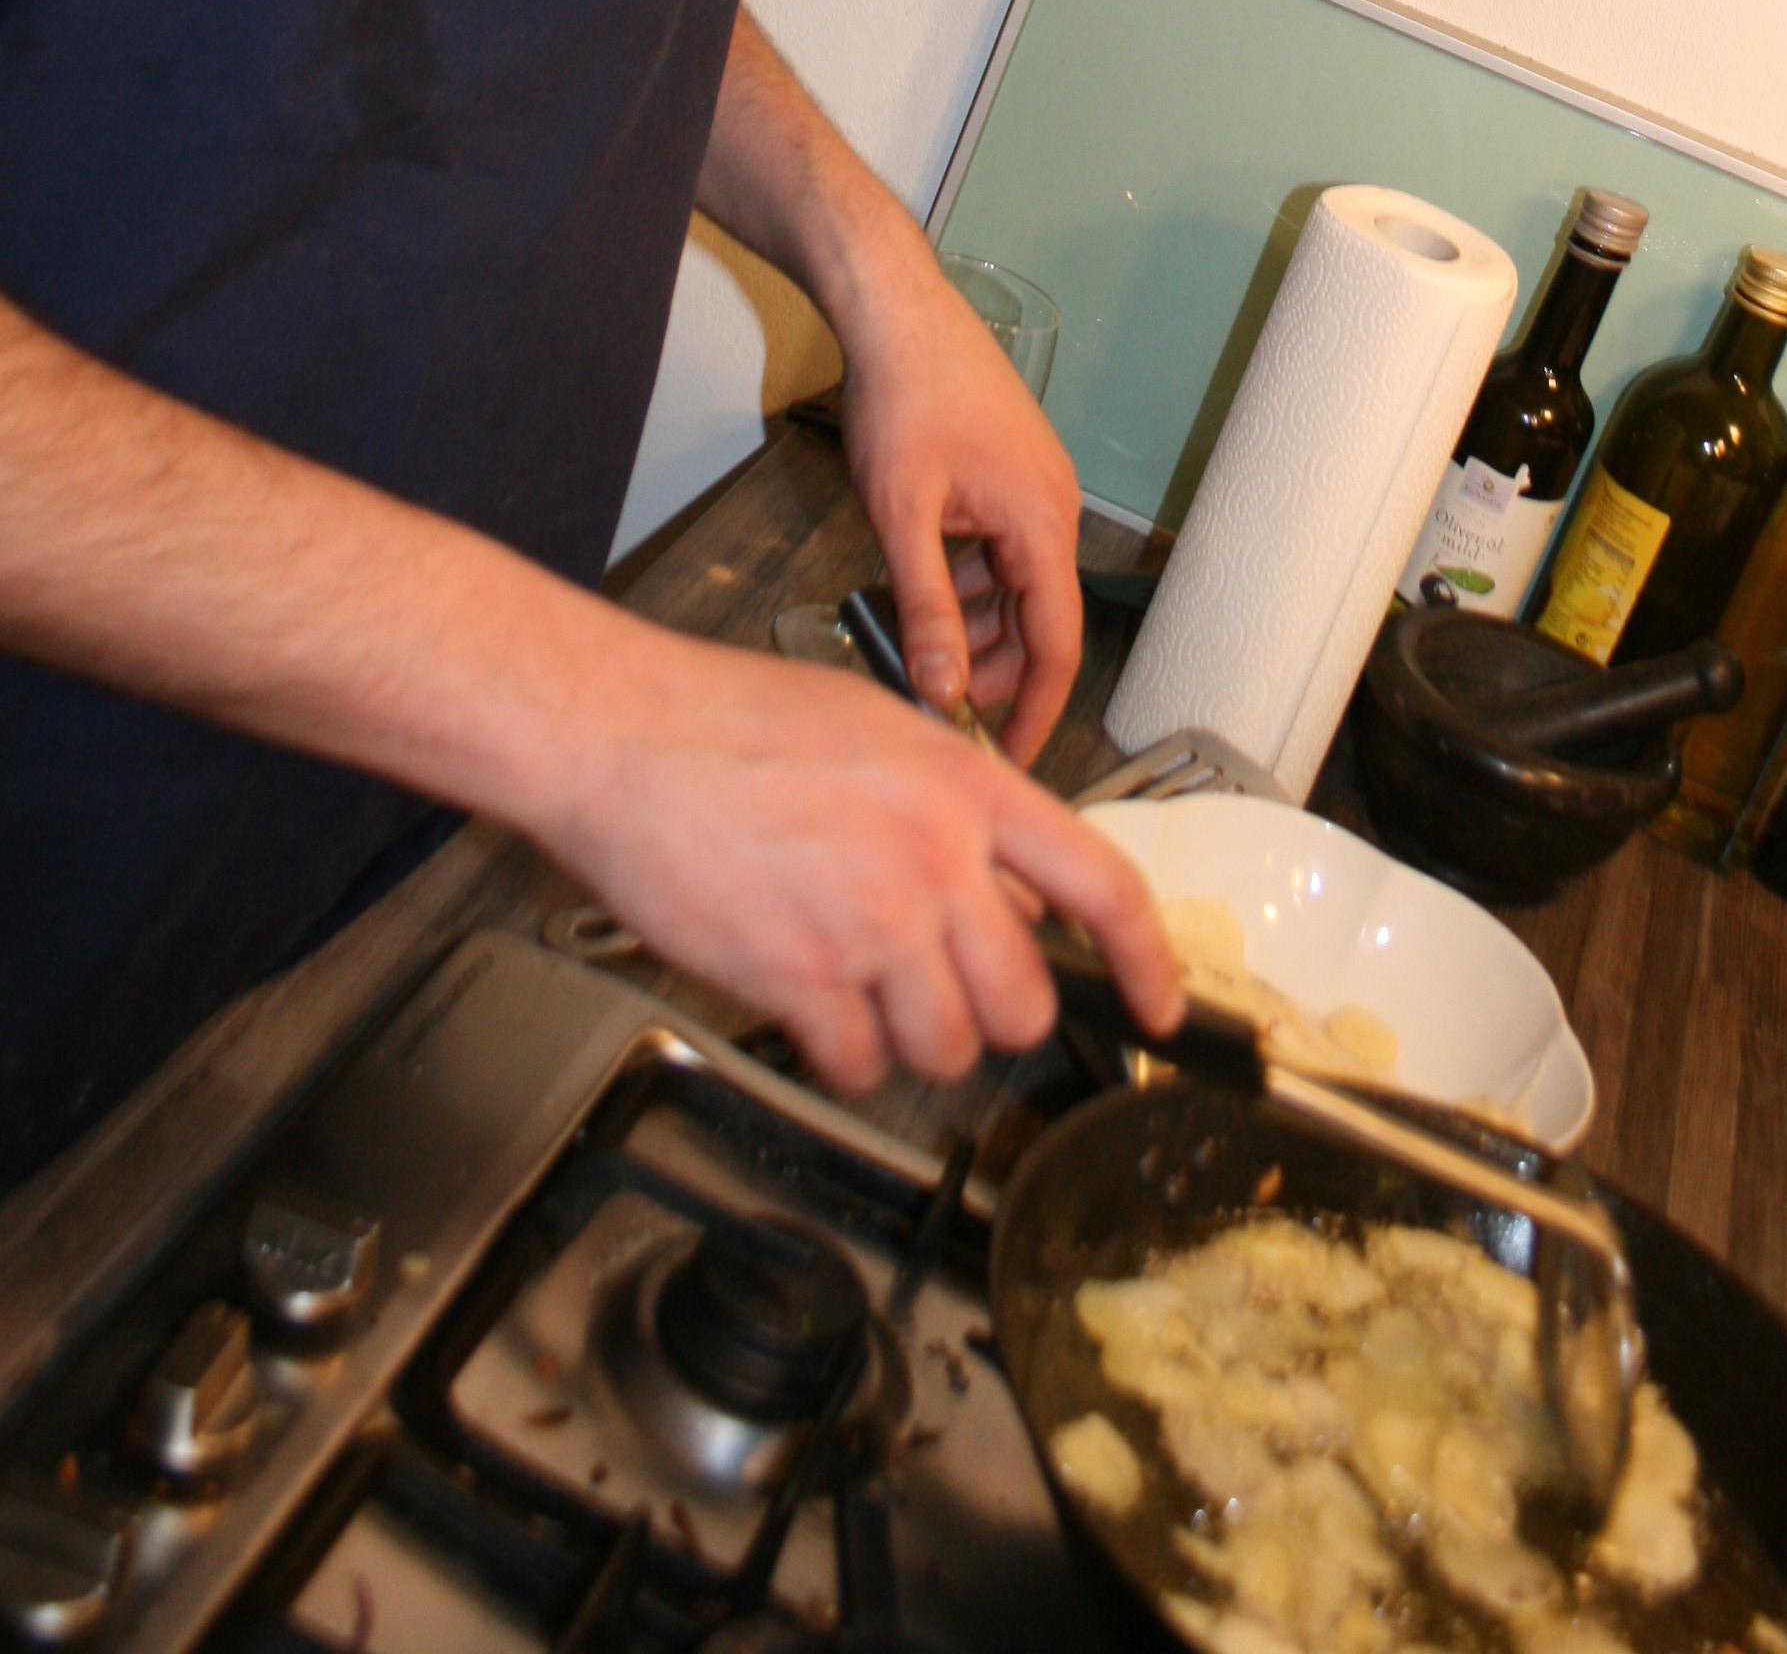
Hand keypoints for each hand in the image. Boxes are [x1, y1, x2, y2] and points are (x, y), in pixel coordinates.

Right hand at [544, 610, 1180, 1089]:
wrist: (627, 739)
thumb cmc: (734, 720)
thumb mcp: (883, 732)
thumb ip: (955, 811)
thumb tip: (1001, 892)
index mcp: (967, 789)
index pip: (1101, 885)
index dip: (1148, 960)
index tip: (1160, 1006)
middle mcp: (935, 860)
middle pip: (1024, 1002)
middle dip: (991, 1012)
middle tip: (946, 989)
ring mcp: (872, 926)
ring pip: (947, 1047)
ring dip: (912, 1037)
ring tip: (861, 982)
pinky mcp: (803, 981)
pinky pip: (859, 1066)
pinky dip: (840, 1053)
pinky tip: (809, 1000)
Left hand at [835, 255, 1083, 759]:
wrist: (896, 313)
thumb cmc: (904, 397)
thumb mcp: (902, 516)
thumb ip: (925, 609)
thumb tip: (940, 688)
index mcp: (1041, 523)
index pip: (1057, 645)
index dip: (1037, 710)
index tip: (1012, 758)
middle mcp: (1051, 509)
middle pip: (1035, 620)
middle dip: (989, 668)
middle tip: (933, 701)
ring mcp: (1031, 489)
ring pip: (1011, 587)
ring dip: (971, 624)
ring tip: (910, 647)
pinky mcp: (1008, 475)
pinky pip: (997, 552)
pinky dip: (964, 582)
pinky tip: (917, 592)